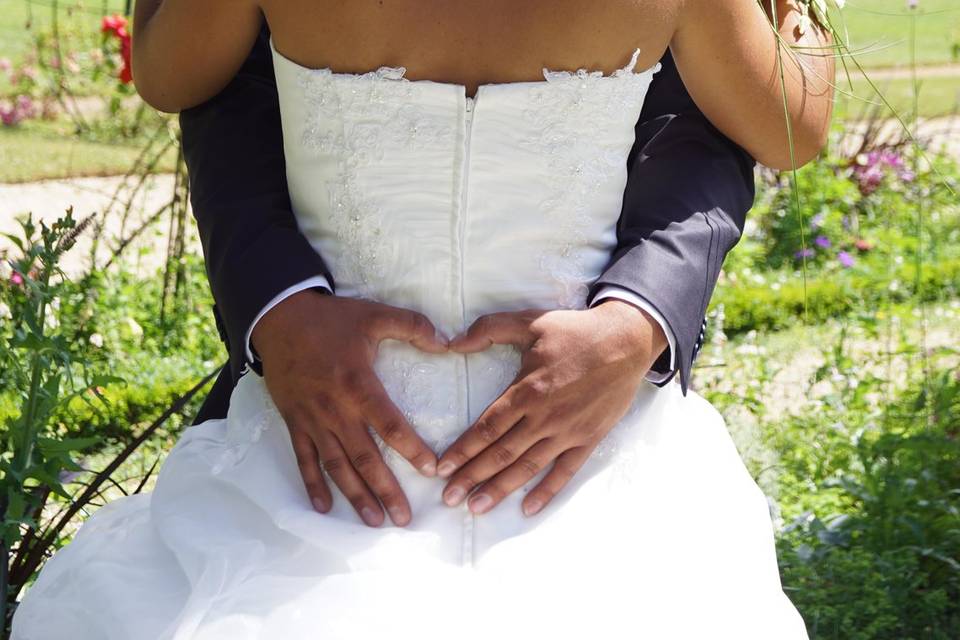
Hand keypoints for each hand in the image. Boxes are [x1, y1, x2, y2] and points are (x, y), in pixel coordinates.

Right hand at [252, 290, 448, 526]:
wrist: (279, 319)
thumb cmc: (331, 319)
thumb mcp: (374, 315)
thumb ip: (413, 327)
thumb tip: (448, 343)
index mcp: (359, 385)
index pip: (390, 424)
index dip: (411, 449)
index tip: (431, 470)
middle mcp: (336, 409)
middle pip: (364, 457)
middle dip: (385, 490)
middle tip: (404, 518)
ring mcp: (313, 420)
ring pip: (336, 466)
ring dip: (355, 495)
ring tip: (373, 521)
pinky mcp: (295, 422)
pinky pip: (305, 459)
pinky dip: (313, 485)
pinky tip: (324, 508)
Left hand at [437, 300, 666, 516]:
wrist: (627, 341)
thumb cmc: (576, 332)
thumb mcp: (531, 322)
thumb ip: (490, 329)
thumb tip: (453, 341)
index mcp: (527, 390)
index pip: (487, 427)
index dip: (462, 450)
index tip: (441, 468)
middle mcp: (544, 416)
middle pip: (501, 454)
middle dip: (472, 478)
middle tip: (449, 499)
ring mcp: (567, 431)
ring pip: (528, 467)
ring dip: (501, 489)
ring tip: (477, 508)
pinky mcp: (589, 438)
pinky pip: (565, 471)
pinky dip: (547, 492)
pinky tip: (528, 509)